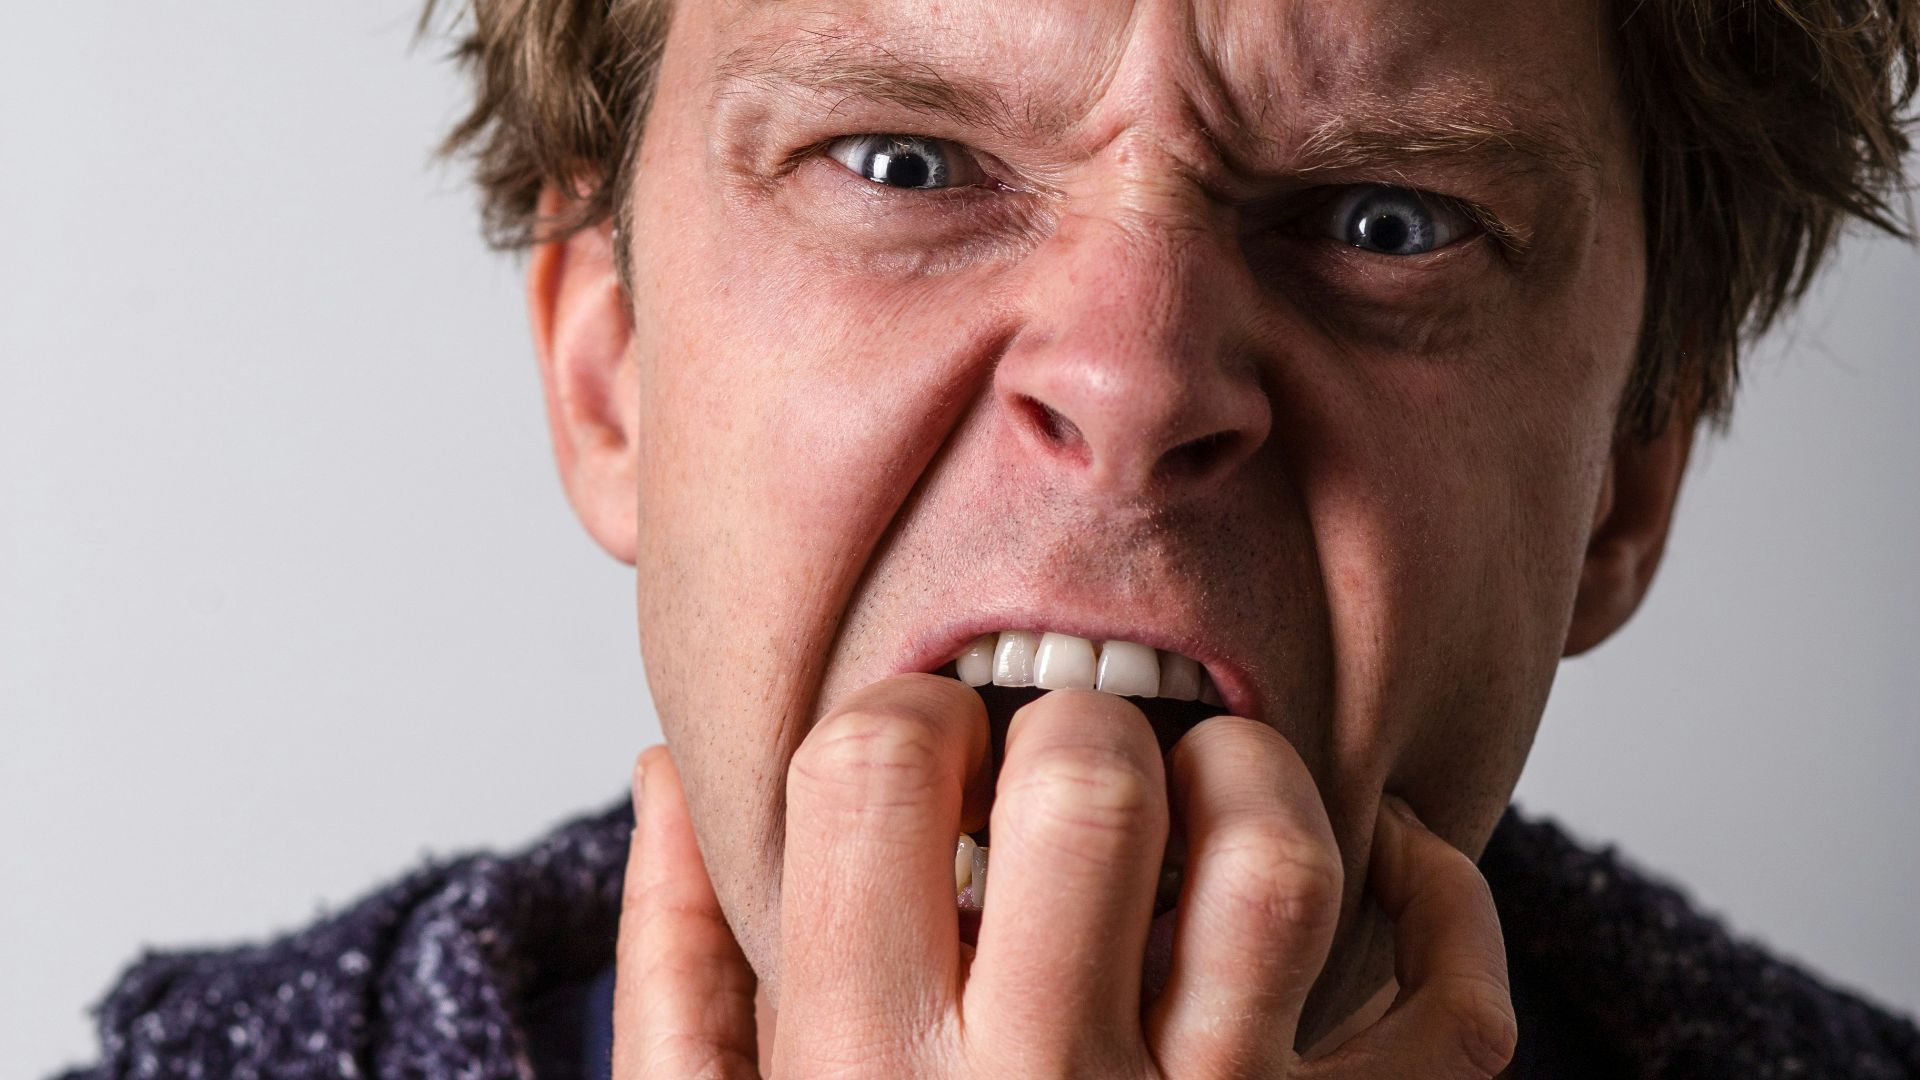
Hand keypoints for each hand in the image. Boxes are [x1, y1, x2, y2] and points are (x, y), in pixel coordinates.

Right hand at [615, 674, 1515, 1076]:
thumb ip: (677, 979)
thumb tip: (664, 776)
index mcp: (863, 1076)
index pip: (868, 770)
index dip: (897, 717)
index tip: (926, 752)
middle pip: (1091, 784)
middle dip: (1075, 728)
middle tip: (1064, 769)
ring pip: (1280, 860)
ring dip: (1254, 777)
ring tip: (1203, 795)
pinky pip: (1450, 1004)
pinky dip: (1437, 897)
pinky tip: (1372, 861)